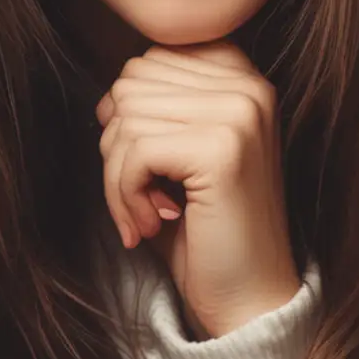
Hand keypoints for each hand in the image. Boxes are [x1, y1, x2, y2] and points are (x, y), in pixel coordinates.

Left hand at [95, 41, 300, 338]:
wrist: (250, 298)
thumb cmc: (206, 232)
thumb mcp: (177, 157)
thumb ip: (149, 112)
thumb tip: (108, 99)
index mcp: (243, 79)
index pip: (150, 60)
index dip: (132, 115)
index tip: (148, 168)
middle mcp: (249, 88)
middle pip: (131, 85)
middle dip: (118, 147)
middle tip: (142, 197)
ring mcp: (240, 115)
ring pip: (126, 118)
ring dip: (118, 178)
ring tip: (147, 214)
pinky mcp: (221, 150)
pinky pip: (134, 152)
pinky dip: (124, 195)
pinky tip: (152, 223)